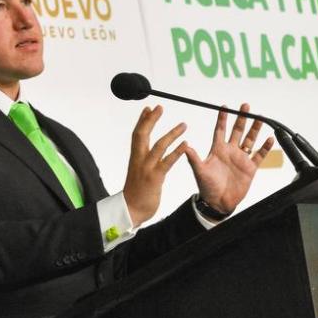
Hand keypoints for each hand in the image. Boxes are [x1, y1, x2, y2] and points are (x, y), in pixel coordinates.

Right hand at [123, 105, 187, 225]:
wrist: (131, 210)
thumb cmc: (135, 192)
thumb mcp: (137, 172)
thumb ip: (142, 160)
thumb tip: (145, 150)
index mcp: (135, 158)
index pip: (137, 134)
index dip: (143, 120)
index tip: (149, 108)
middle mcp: (139, 160)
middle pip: (142, 134)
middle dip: (150, 120)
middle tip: (159, 107)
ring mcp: (146, 168)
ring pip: (158, 146)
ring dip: (172, 133)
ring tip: (184, 125)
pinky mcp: (155, 178)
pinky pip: (167, 162)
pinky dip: (177, 152)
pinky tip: (186, 144)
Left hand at [185, 103, 274, 214]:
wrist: (219, 202)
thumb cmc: (207, 187)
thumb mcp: (199, 171)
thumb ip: (194, 158)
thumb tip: (185, 146)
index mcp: (218, 150)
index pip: (220, 130)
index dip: (222, 119)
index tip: (225, 107)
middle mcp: (230, 151)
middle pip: (238, 131)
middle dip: (242, 118)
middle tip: (245, 106)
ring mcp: (241, 159)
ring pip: (250, 140)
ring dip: (255, 129)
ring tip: (260, 117)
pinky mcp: (250, 168)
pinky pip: (259, 155)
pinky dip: (265, 148)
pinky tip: (270, 139)